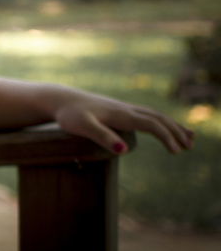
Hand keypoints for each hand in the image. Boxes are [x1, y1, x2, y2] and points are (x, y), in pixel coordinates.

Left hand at [51, 88, 194, 154]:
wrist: (59, 99)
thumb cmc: (69, 115)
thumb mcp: (82, 127)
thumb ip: (102, 137)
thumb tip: (123, 150)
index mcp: (120, 114)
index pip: (151, 124)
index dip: (166, 137)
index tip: (176, 151)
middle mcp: (125, 109)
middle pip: (158, 118)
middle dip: (175, 131)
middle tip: (190, 146)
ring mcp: (122, 108)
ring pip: (153, 114)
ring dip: (172, 125)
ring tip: (188, 137)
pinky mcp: (117, 110)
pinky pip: (144, 114)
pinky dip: (159, 121)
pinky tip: (161, 127)